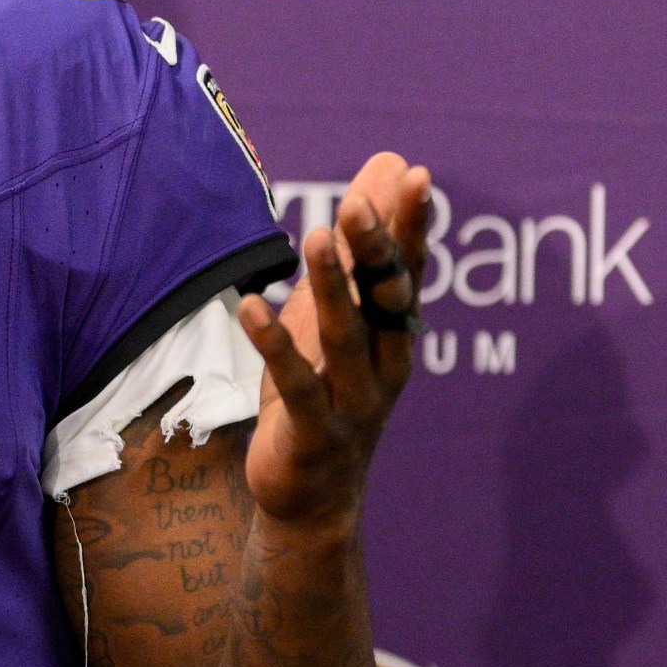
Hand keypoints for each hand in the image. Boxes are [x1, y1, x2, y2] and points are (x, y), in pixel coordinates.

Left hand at [236, 152, 433, 528]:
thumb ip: (360, 251)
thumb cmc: (326, 394)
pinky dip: (275, 345)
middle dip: (376, 250)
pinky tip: (251, 307)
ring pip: (346, 337)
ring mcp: (354, 402)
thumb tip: (388, 168)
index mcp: (394, 335)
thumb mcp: (340, 319)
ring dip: (331, 287)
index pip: (408, 271)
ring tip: (315, 235)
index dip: (412, 227)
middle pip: (387, 300)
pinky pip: (296, 383)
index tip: (415, 176)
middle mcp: (385, 365)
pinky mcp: (315, 433)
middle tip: (358, 200)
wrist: (313, 498)